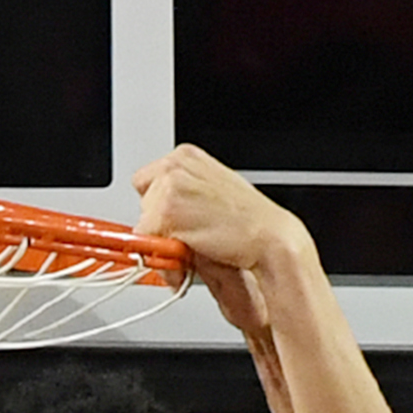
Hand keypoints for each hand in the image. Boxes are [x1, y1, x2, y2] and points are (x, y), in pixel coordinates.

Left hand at [132, 146, 314, 287]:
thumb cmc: (248, 221)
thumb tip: (157, 216)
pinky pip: (147, 242)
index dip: (159, 207)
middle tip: (187, 238)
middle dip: (160, 224)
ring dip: (162, 242)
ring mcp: (169, 186)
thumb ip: (184, 196)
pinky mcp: (166, 211)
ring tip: (193, 247)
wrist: (269, 238)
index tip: (173, 223)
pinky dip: (163, 257)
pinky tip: (189, 256)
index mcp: (186, 155)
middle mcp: (174, 165)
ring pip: (143, 223)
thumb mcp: (213, 192)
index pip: (148, 181)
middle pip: (143, 202)